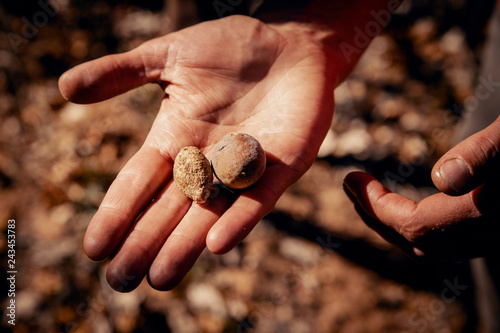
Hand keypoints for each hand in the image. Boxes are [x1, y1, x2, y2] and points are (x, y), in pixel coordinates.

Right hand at [59, 15, 337, 290]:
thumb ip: (121, 73)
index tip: (94, 247)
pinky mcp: (281, 167)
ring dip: (184, 246)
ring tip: (160, 278)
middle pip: (169, 209)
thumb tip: (63, 89)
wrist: (288, 43)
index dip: (117, 213)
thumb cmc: (229, 47)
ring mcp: (243, 168)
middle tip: (120, 281)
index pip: (139, 182)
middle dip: (145, 243)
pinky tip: (215, 245)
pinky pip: (258, 199)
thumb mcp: (169, 56)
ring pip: (209, 214)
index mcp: (175, 140)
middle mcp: (206, 162)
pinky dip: (238, 221)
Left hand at [343, 115, 499, 261]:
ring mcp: (499, 235)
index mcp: (492, 210)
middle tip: (351, 189)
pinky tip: (405, 205)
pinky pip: (453, 241)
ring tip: (367, 198)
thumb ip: (487, 153)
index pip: (418, 226)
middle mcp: (496, 233)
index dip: (378, 208)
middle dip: (378, 219)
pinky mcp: (499, 229)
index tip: (352, 179)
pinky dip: (421, 227)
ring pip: (438, 248)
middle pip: (422, 245)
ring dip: (396, 227)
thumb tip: (444, 180)